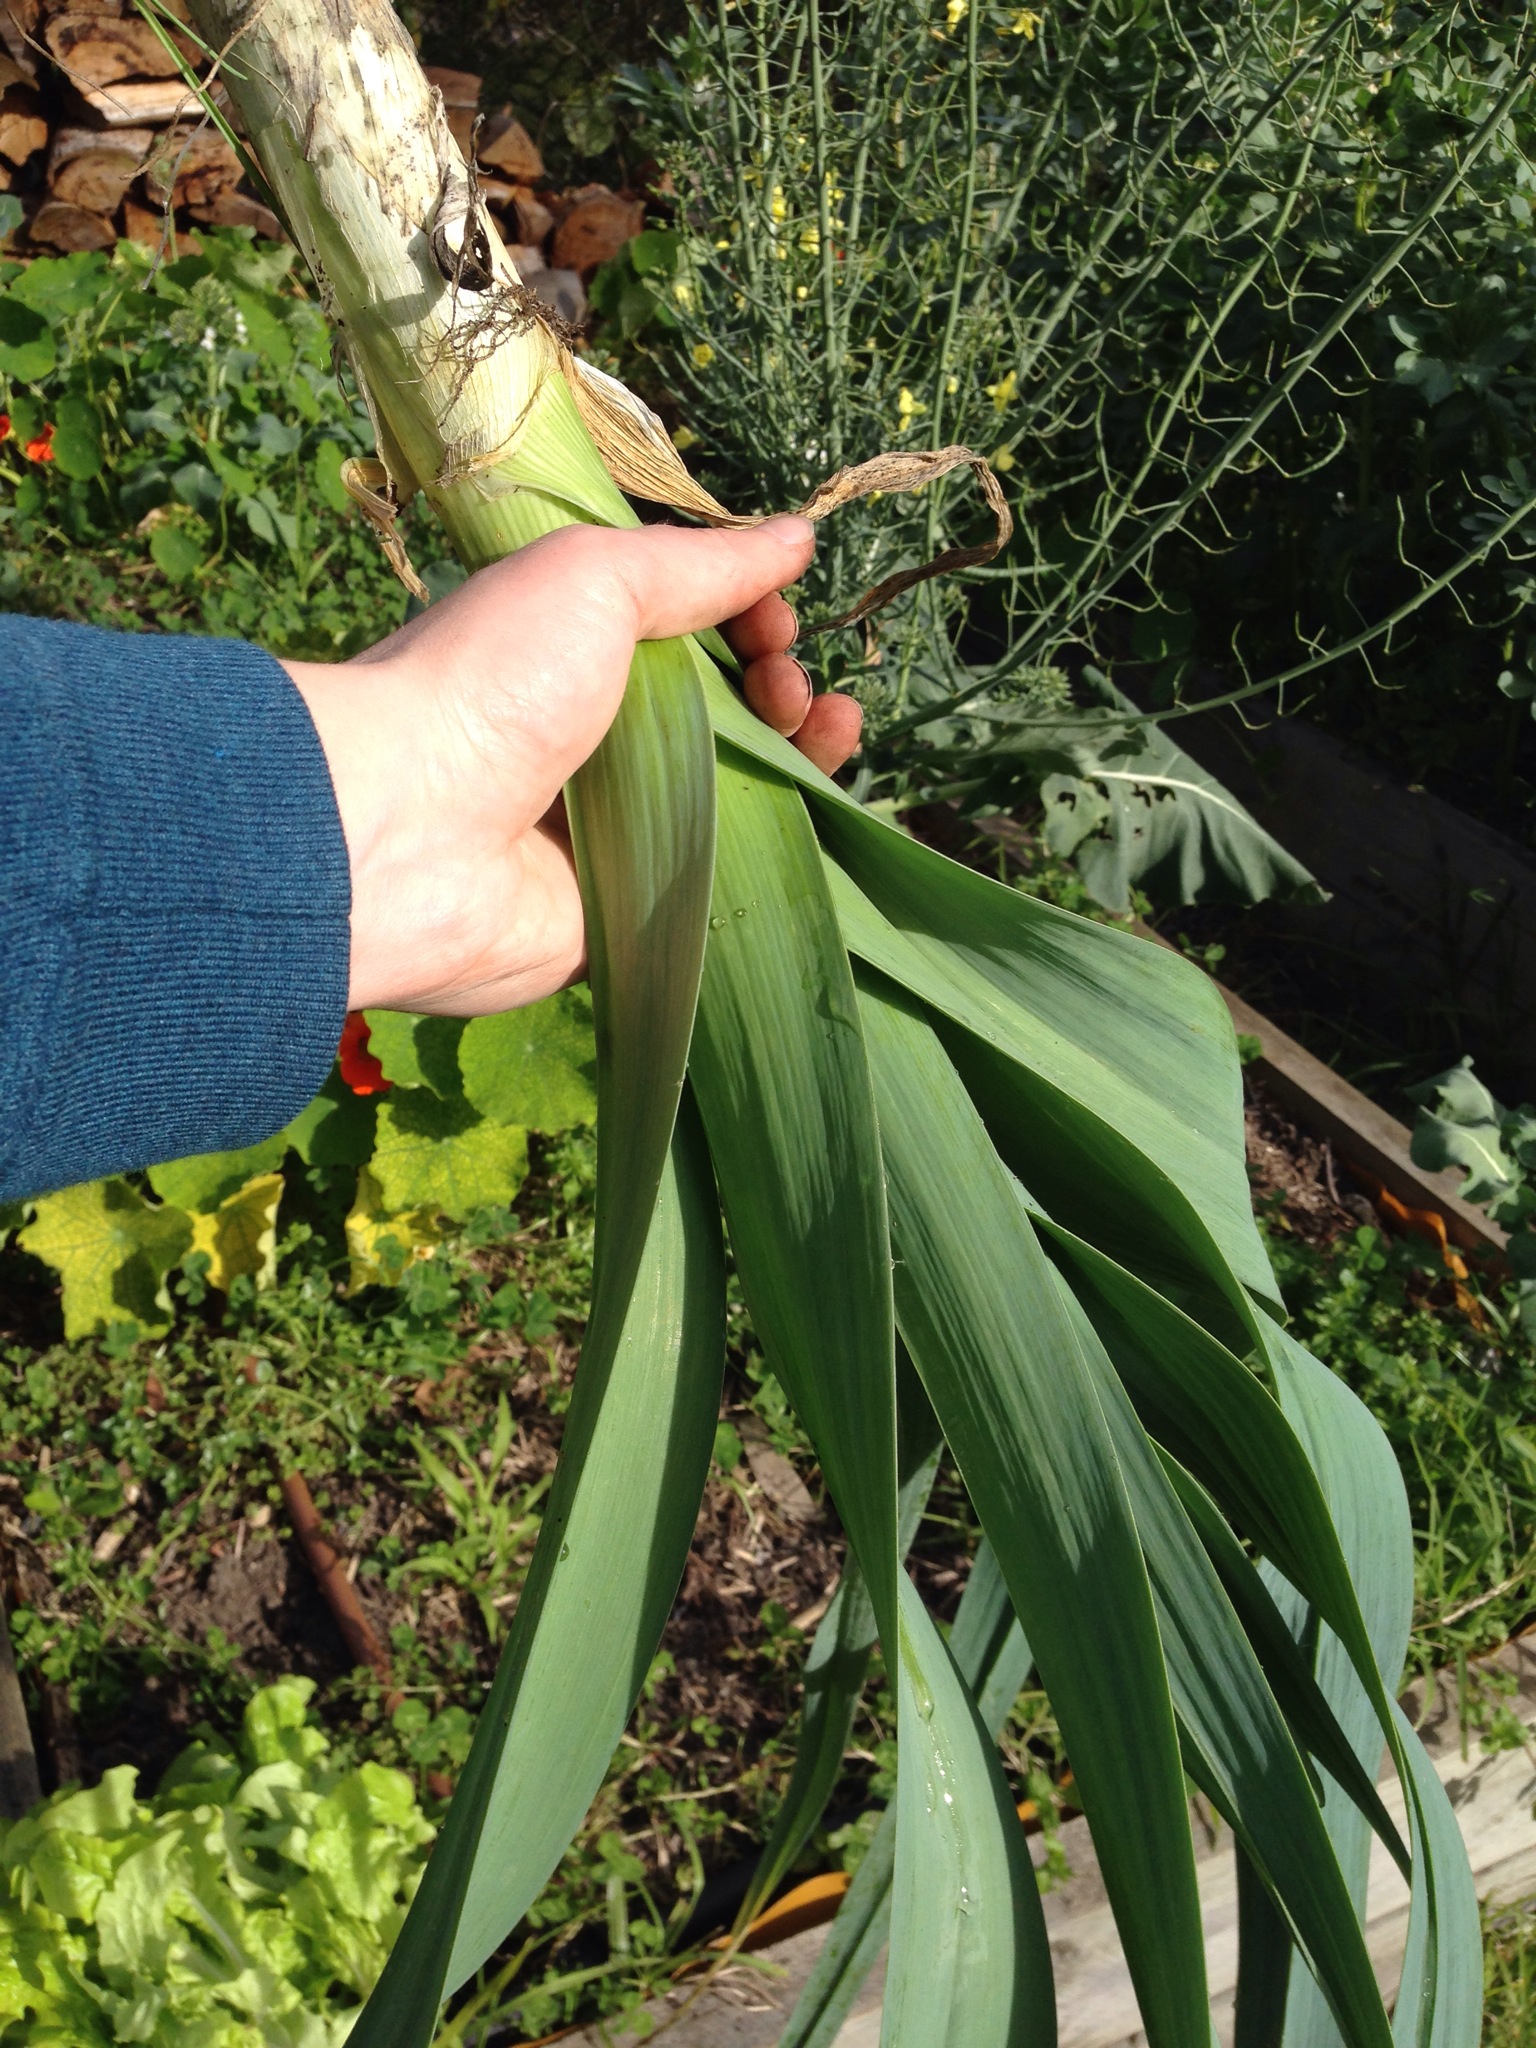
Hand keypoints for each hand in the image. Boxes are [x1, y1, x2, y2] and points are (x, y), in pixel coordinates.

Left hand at [282, 516, 860, 1015]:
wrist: (404, 831)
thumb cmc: (489, 683)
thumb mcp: (593, 580)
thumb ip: (697, 565)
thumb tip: (796, 537)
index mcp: (570, 656)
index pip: (685, 637)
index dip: (743, 620)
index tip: (776, 618)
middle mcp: (591, 742)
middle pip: (720, 716)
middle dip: (778, 686)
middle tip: (789, 682)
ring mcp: (610, 832)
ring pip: (733, 797)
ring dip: (798, 754)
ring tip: (830, 725)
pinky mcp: (624, 912)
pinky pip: (722, 882)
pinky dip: (781, 848)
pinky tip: (823, 809)